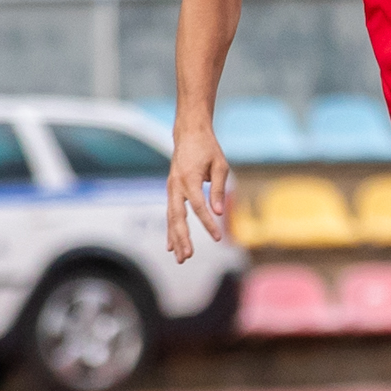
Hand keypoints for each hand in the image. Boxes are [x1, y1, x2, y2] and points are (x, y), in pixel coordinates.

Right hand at [166, 124, 230, 261]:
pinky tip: (171, 247)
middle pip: (178, 217)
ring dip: (175, 239)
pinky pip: (170, 214)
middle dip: (183, 238)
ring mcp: (171, 188)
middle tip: (188, 256)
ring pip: (171, 218)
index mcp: (188, 178)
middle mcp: (176, 185)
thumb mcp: (220, 165)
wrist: (189, 133)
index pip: (198, 206)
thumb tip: (220, 212)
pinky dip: (171, 230)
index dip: (208, 223)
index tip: (218, 238)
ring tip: (181, 258)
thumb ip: (218, 189)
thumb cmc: (207, 148)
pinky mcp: (171, 191)